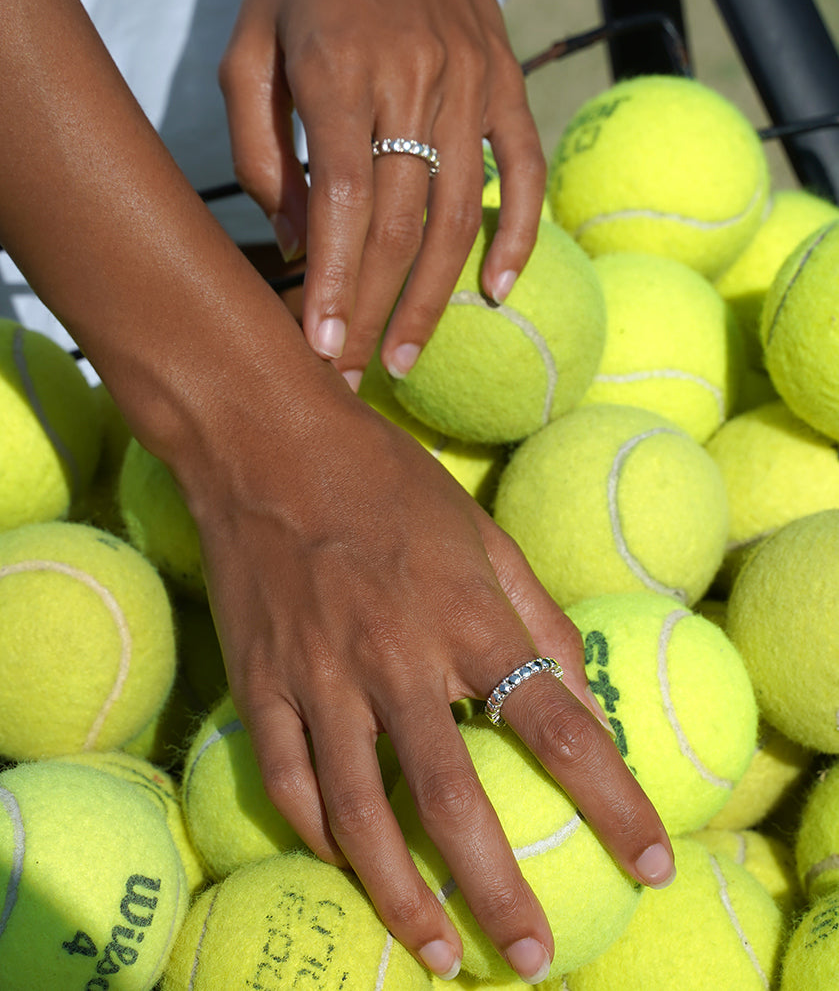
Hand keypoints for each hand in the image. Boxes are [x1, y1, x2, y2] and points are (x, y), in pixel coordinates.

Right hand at [185, 378, 673, 983]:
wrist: (265, 442)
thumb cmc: (385, 479)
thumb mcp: (481, 530)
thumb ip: (535, 612)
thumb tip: (579, 693)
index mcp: (464, 613)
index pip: (556, 723)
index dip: (612, 799)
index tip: (652, 858)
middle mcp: (395, 655)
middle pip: (452, 797)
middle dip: (497, 892)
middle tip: (531, 960)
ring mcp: (319, 674)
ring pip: (358, 812)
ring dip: (400, 894)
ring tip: (436, 954)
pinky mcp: (260, 681)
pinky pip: (289, 781)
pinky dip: (321, 836)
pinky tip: (350, 866)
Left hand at [219, 0, 545, 389]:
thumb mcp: (249, 45)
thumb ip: (259, 148)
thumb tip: (292, 240)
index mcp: (339, 73)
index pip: (340, 206)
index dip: (331, 286)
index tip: (318, 351)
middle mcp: (412, 82)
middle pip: (397, 225)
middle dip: (372, 310)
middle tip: (354, 375)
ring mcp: (469, 84)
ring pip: (457, 214)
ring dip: (433, 294)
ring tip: (408, 355)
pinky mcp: (507, 82)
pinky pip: (524, 170)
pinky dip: (518, 235)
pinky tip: (499, 292)